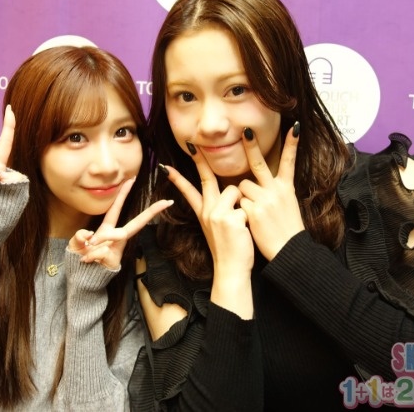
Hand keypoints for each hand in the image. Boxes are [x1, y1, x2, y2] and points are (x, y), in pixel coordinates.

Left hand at [69, 177, 172, 269]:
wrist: (81, 279)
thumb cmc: (81, 257)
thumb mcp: (76, 244)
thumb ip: (80, 237)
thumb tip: (90, 236)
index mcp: (107, 228)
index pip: (117, 208)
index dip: (124, 193)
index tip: (133, 178)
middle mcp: (115, 238)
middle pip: (135, 224)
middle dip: (150, 213)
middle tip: (166, 202)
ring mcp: (117, 249)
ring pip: (114, 236)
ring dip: (97, 242)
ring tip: (86, 249)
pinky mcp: (114, 261)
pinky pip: (101, 251)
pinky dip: (89, 255)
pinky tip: (86, 260)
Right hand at [162, 143, 254, 276]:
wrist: (231, 269)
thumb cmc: (230, 248)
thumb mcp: (217, 228)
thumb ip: (218, 209)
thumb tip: (226, 192)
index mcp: (204, 213)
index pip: (188, 190)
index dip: (178, 178)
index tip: (165, 166)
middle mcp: (208, 211)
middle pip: (206, 178)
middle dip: (200, 160)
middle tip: (193, 145)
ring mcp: (217, 213)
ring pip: (234, 190)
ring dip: (241, 202)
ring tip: (241, 223)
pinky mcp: (230, 217)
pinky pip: (245, 205)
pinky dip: (249, 217)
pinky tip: (245, 231)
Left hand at [238, 123, 304, 259]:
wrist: (288, 250)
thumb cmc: (286, 228)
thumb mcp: (288, 204)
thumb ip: (275, 190)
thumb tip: (260, 179)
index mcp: (286, 188)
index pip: (290, 162)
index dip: (292, 144)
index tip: (295, 126)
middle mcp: (276, 190)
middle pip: (259, 163)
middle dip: (251, 146)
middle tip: (246, 131)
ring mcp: (265, 200)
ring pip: (242, 186)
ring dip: (242, 195)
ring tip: (254, 211)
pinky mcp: (254, 210)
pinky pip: (239, 203)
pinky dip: (241, 210)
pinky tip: (251, 221)